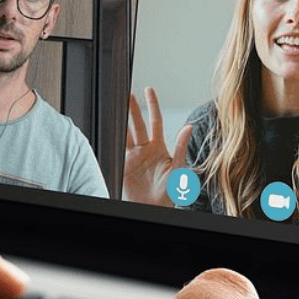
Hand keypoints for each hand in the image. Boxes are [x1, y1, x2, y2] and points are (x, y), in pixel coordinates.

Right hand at [122, 87, 191, 205]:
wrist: (154, 208)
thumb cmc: (169, 193)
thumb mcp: (179, 169)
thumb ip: (181, 147)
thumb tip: (189, 127)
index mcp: (159, 147)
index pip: (155, 121)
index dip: (152, 105)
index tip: (148, 90)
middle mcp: (145, 149)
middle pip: (137, 124)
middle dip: (132, 109)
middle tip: (127, 94)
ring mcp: (133, 157)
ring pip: (126, 133)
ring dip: (121, 120)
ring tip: (116, 106)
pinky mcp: (123, 166)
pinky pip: (117, 149)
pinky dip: (113, 138)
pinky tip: (110, 128)